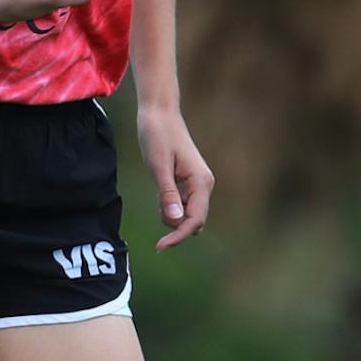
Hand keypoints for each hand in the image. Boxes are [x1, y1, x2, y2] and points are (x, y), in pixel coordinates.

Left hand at [137, 108, 212, 250]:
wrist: (159, 114)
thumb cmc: (157, 136)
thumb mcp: (158, 166)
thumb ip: (167, 193)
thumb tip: (176, 220)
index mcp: (201, 181)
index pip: (194, 220)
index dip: (178, 236)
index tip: (159, 246)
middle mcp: (204, 184)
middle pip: (194, 221)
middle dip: (175, 226)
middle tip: (156, 207)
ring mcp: (198, 184)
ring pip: (188, 214)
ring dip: (172, 215)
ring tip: (158, 192)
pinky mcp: (190, 182)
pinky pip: (183, 205)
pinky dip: (170, 206)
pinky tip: (161, 191)